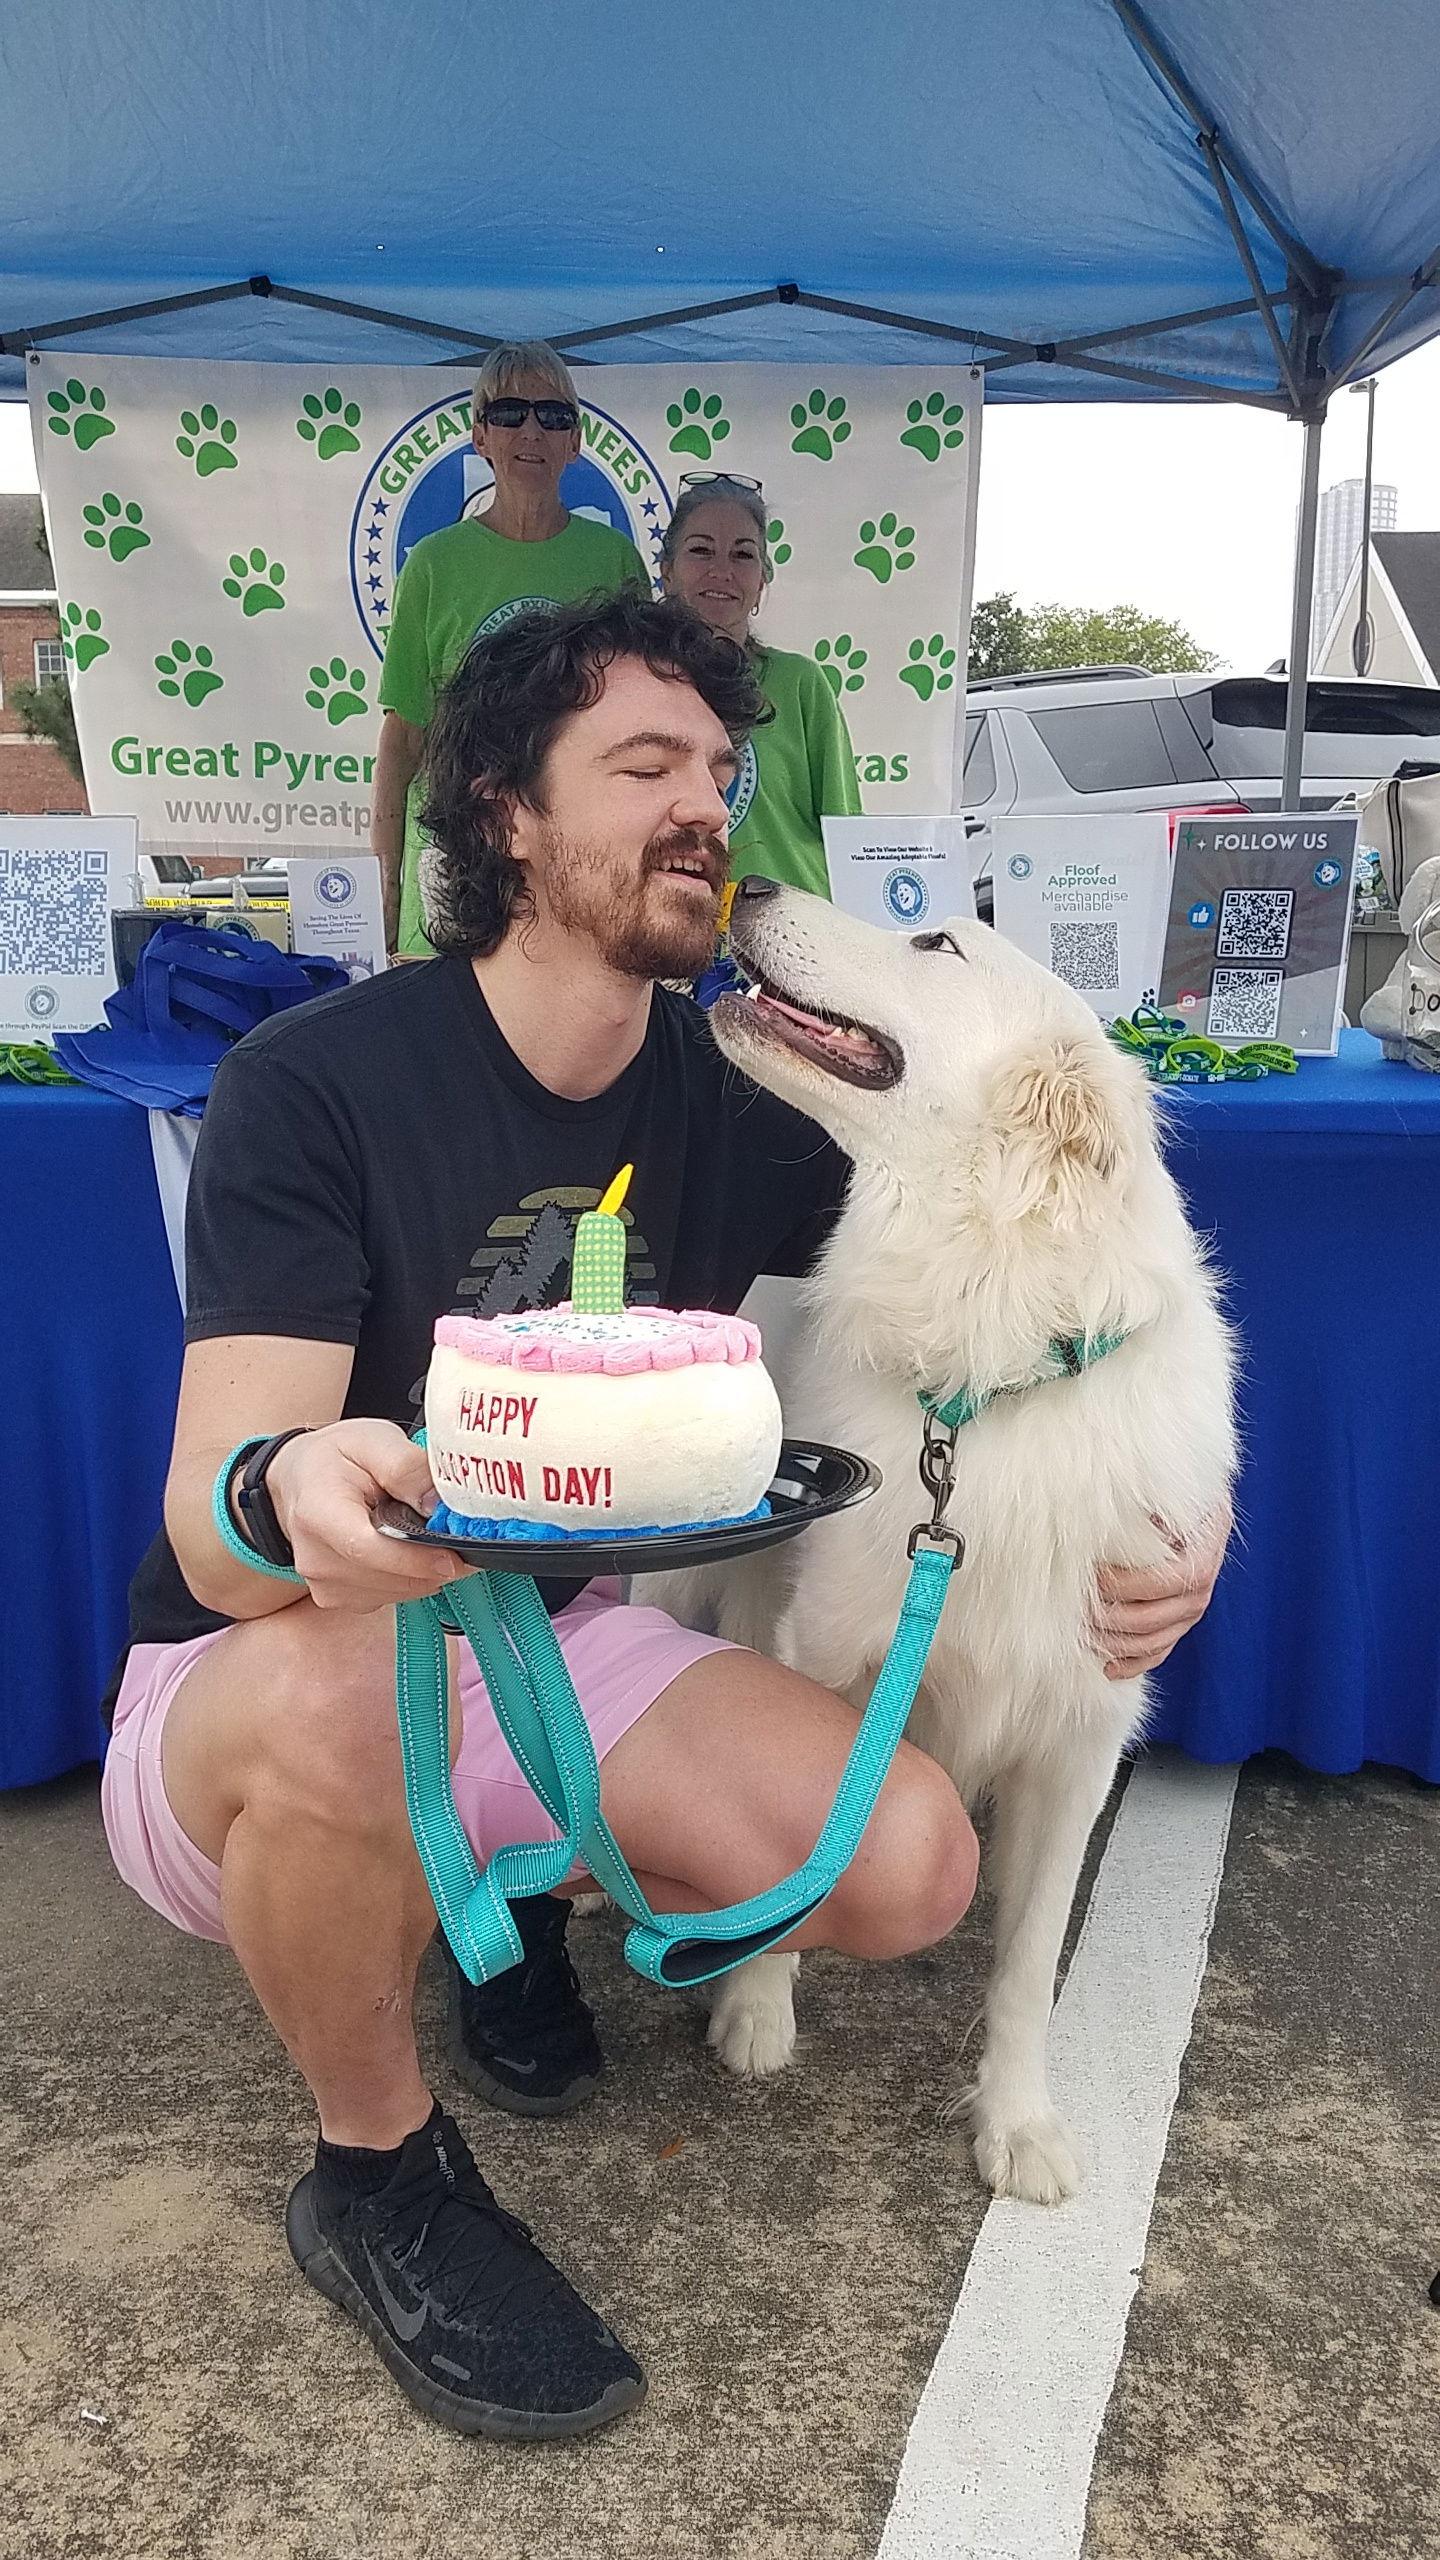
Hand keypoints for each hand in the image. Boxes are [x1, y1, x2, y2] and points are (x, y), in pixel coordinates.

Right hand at [265, 1419, 468, 1611]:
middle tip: (458, 1534)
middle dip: (433, 1562)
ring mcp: (325, 1584)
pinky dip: (410, 1577)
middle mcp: (317, 1559)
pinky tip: (407, 1549)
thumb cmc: (335, 1458)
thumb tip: (438, 1505)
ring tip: (427, 1533)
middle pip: (390, 1577)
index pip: (369, 1550)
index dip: (416, 1559)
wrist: (299, 1481)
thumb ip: (406, 1467)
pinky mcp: (338, 1598)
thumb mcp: (371, 1441)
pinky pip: (391, 1596)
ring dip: (425, 1571)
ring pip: (398, 1591)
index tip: (454, 1555)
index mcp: (318, 1515)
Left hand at [1090, 1498, 1231, 1680]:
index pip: (1160, 1583)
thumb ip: (1145, 1509)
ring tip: (1079, 1632)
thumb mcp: (1171, 1495)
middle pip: (1149, 1619)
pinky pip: (1157, 1654)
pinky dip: (1131, 1663)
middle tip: (1073, 1607)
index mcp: (1201, 1558)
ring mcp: (1191, 1614)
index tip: (1092, 1575)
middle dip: (1106, 1616)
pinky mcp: (1180, 1627)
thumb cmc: (1180, 1502)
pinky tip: (1106, 1666)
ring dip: (1112, 1642)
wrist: (1203, 1513)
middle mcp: (1200, 1593)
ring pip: (1150, 1642)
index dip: (1123, 1584)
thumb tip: (1107, 1515)